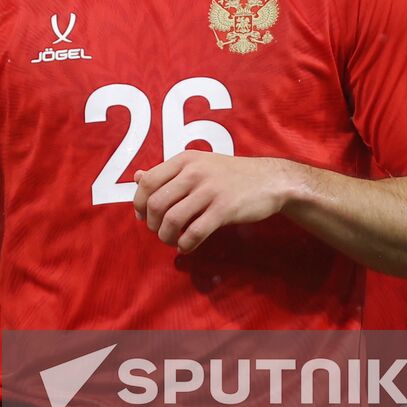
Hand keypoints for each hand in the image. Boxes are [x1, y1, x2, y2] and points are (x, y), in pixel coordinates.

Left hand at [131, 152, 293, 252]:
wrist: (270, 180)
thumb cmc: (229, 175)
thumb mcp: (197, 165)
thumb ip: (167, 173)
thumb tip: (136, 177)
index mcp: (184, 160)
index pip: (148, 182)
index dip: (139, 203)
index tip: (143, 216)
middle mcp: (194, 172)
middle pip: (157, 203)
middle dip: (152, 224)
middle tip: (159, 231)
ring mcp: (210, 190)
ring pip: (172, 219)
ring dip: (167, 236)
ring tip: (172, 240)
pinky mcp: (224, 209)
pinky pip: (195, 232)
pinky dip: (186, 244)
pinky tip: (187, 246)